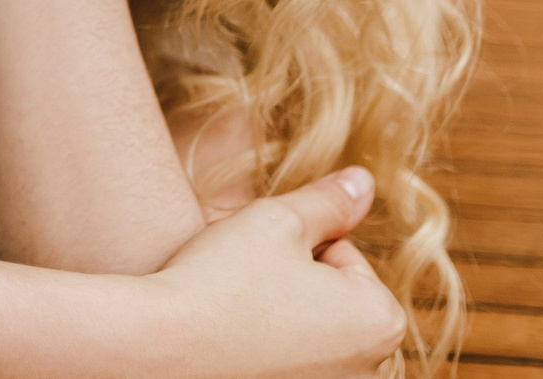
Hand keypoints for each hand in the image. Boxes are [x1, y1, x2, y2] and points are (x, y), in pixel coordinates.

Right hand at [143, 168, 408, 378]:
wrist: (161, 347)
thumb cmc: (224, 279)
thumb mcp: (279, 220)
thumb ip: (329, 200)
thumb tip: (364, 182)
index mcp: (380, 321)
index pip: (340, 253)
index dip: (293, 242)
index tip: (259, 259)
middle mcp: (368, 370)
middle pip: (329, 297)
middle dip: (292, 281)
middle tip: (245, 284)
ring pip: (304, 329)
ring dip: (278, 314)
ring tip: (235, 312)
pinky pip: (283, 361)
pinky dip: (261, 349)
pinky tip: (230, 343)